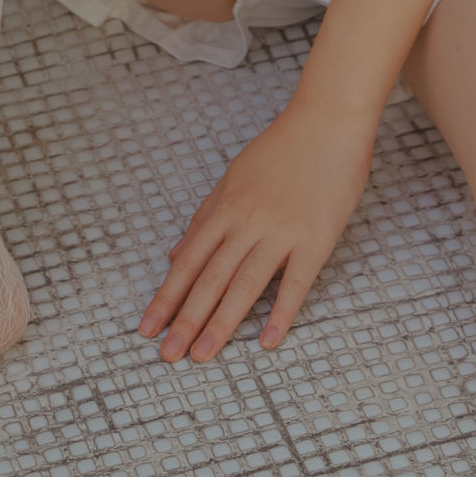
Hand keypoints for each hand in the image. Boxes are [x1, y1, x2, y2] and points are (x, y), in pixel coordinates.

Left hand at [139, 99, 374, 362]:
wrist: (328, 120)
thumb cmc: (282, 148)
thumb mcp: (234, 175)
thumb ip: (205, 217)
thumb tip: (174, 255)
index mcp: (226, 207)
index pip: (189, 260)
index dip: (167, 297)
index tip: (147, 329)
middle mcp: (247, 221)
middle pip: (210, 278)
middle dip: (186, 320)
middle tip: (167, 356)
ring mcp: (282, 231)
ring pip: (245, 284)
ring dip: (222, 323)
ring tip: (203, 356)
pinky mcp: (316, 239)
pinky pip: (296, 282)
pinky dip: (281, 312)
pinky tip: (268, 341)